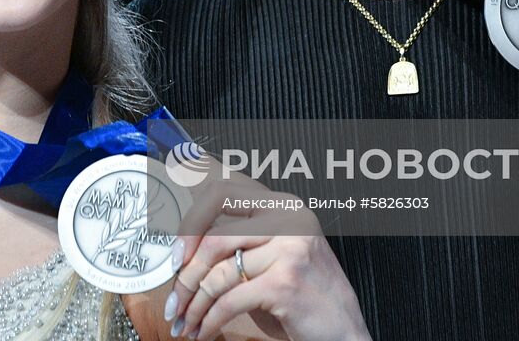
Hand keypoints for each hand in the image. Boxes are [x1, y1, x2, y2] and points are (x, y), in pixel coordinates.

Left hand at [162, 174, 369, 339]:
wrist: (344, 331)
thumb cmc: (305, 297)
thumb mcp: (274, 256)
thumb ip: (240, 242)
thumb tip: (185, 247)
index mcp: (283, 205)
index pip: (222, 192)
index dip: (191, 221)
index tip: (176, 254)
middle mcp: (288, 218)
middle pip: (214, 237)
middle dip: (186, 274)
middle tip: (174, 299)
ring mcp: (289, 248)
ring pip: (218, 273)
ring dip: (194, 304)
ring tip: (186, 321)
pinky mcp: (285, 282)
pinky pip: (229, 301)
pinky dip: (210, 320)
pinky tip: (204, 331)